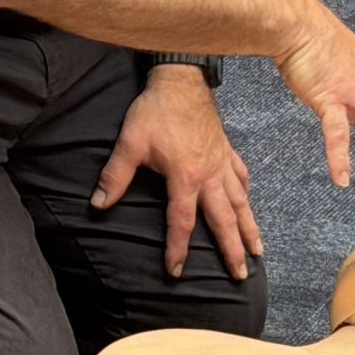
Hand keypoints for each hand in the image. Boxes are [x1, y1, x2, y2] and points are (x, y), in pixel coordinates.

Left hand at [91, 68, 262, 281]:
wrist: (181, 78)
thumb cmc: (156, 110)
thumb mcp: (130, 142)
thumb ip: (115, 176)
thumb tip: (96, 205)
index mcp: (186, 177)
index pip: (182, 222)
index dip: (177, 248)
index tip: (177, 271)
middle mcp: (210, 175)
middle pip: (223, 220)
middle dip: (231, 250)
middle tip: (240, 275)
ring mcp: (222, 162)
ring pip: (240, 202)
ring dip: (248, 228)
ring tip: (257, 251)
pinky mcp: (226, 149)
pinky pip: (241, 176)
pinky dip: (246, 193)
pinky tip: (248, 202)